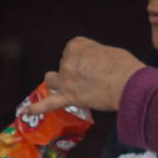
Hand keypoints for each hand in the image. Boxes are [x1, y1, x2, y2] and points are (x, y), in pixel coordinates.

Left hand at [28, 37, 144, 113]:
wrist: (129, 85)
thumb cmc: (125, 67)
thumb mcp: (111, 52)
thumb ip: (96, 55)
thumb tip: (95, 64)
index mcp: (77, 46)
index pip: (74, 48)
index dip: (85, 56)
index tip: (95, 61)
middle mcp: (67, 62)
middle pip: (65, 64)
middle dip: (75, 69)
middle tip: (94, 75)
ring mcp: (66, 80)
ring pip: (52, 80)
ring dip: (57, 81)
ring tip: (67, 85)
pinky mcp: (70, 97)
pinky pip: (49, 103)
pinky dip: (37, 107)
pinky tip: (28, 111)